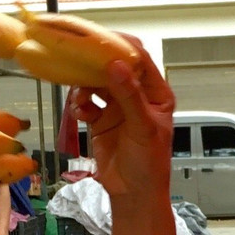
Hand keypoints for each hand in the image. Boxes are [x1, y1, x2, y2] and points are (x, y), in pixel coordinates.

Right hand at [71, 39, 173, 200]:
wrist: (134, 195)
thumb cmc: (149, 165)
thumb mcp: (143, 127)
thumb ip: (129, 95)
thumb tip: (116, 65)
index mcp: (156, 92)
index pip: (139, 58)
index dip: (120, 46)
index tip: (99, 40)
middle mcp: (136, 95)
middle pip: (114, 66)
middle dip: (96, 63)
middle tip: (78, 58)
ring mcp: (117, 106)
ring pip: (97, 82)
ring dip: (85, 84)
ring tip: (80, 95)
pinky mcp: (100, 119)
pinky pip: (86, 101)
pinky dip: (80, 104)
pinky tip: (80, 111)